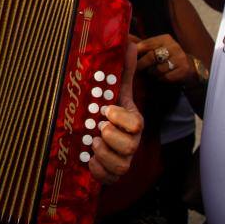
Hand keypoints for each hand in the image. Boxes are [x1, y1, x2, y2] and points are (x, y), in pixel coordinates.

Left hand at [88, 40, 143, 184]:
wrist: (99, 136)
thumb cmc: (108, 111)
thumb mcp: (114, 91)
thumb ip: (122, 71)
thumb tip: (128, 44)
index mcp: (132, 121)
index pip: (136, 124)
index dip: (121, 118)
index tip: (106, 110)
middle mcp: (131, 142)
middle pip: (130, 146)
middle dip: (111, 138)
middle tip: (96, 129)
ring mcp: (122, 159)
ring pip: (121, 166)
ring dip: (104, 154)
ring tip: (92, 143)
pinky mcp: (111, 174)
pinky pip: (110, 179)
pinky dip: (98, 171)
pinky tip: (88, 159)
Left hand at [135, 33, 196, 83]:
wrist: (190, 66)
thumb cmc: (167, 56)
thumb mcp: (156, 47)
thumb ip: (141, 44)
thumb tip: (124, 39)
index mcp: (165, 39)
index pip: (146, 44)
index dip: (136, 52)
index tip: (129, 58)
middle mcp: (173, 47)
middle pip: (151, 57)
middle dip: (141, 65)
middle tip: (136, 69)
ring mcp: (180, 59)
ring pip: (157, 69)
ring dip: (152, 73)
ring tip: (151, 72)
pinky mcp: (183, 71)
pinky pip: (165, 77)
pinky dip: (160, 78)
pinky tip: (160, 76)